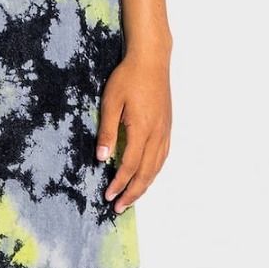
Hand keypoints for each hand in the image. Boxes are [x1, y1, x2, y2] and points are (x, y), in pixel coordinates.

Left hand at [95, 51, 171, 212]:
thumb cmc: (128, 77)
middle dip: (132, 193)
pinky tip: (147, 175)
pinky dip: (154, 171)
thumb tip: (101, 158)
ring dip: (144, 185)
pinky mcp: (167, 126)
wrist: (151, 60)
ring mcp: (165, 131)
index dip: (118, 183)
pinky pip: (163, 156)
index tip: (108, 196)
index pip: (129, 166)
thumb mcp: (110, 102)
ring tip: (132, 197)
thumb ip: (107, 131)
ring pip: (157, 167)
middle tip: (119, 207)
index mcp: (141, 130)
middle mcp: (157, 134)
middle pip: (146, 173)